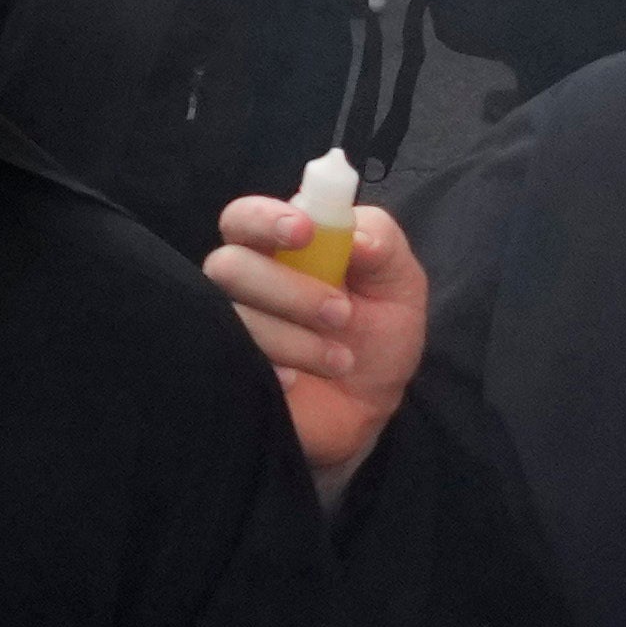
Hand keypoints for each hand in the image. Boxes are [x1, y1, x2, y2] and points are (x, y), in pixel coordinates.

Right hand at [197, 190, 428, 494]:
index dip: (264, 218)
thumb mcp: (399, 284)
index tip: (305, 232)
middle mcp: (242, 283)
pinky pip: (229, 360)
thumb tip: (356, 236)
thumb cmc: (377, 336)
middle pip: (228, 265)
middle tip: (342, 314)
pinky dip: (273, 368)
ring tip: (340, 361)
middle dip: (290, 289)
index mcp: (276, 248)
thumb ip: (383, 244)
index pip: (243, 218)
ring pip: (234, 317)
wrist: (367, 408)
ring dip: (295, 339)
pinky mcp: (226, 367)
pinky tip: (298, 380)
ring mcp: (228, 328)